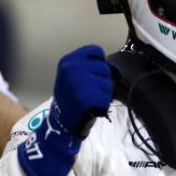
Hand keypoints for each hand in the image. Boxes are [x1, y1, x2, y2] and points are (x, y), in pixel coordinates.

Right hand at [18, 45, 112, 175]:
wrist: (59, 124)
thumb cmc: (69, 99)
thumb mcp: (71, 76)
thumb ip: (89, 67)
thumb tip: (115, 69)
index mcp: (68, 60)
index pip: (96, 51)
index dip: (98, 63)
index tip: (92, 75)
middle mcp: (73, 68)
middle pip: (104, 67)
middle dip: (101, 81)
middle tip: (88, 92)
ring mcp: (80, 82)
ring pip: (108, 83)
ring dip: (104, 94)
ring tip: (89, 101)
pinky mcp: (88, 96)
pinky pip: (107, 97)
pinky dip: (103, 104)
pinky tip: (91, 108)